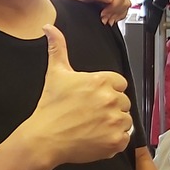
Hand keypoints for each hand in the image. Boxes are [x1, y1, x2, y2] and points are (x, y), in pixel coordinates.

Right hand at [26, 25, 132, 165]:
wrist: (44, 139)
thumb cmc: (50, 108)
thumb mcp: (55, 73)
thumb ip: (57, 48)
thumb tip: (49, 28)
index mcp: (100, 81)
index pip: (119, 83)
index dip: (108, 90)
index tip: (94, 99)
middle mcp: (111, 99)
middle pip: (123, 102)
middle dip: (111, 107)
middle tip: (91, 114)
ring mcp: (115, 121)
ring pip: (125, 120)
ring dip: (114, 124)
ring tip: (94, 127)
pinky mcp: (116, 140)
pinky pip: (125, 138)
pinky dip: (114, 140)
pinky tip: (97, 138)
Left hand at [48, 0, 131, 24]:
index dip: (113, 8)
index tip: (103, 14)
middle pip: (124, 2)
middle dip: (115, 13)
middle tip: (103, 18)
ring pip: (125, 6)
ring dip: (116, 15)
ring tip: (105, 19)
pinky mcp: (111, 1)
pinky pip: (121, 10)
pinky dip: (116, 16)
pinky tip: (107, 18)